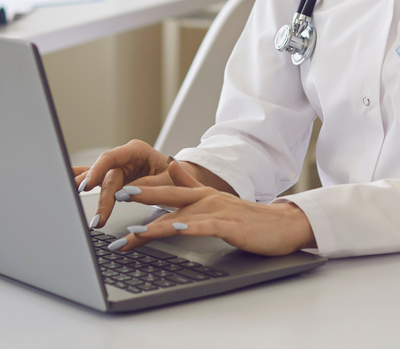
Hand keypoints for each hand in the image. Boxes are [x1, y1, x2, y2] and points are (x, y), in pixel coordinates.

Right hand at [73, 140, 172, 228]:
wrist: (180, 178)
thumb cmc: (174, 177)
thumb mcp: (167, 182)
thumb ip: (148, 185)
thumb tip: (127, 193)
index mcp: (137, 150)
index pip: (112, 158)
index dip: (97, 171)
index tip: (88, 185)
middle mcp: (124, 156)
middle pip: (105, 176)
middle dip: (100, 197)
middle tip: (96, 217)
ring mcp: (118, 166)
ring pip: (97, 177)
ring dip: (83, 188)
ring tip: (69, 198)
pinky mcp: (115, 176)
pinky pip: (97, 179)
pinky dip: (83, 181)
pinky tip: (68, 180)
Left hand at [105, 161, 315, 257]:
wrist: (283, 224)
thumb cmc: (249, 217)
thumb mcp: (216, 200)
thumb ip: (192, 185)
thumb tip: (172, 169)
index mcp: (201, 194)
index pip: (166, 192)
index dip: (141, 191)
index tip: (117, 192)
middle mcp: (206, 199)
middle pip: (168, 197)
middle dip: (141, 197)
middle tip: (115, 197)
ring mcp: (217, 211)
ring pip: (180, 215)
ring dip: (156, 223)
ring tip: (133, 231)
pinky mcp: (229, 226)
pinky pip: (204, 226)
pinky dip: (188, 227)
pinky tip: (174, 230)